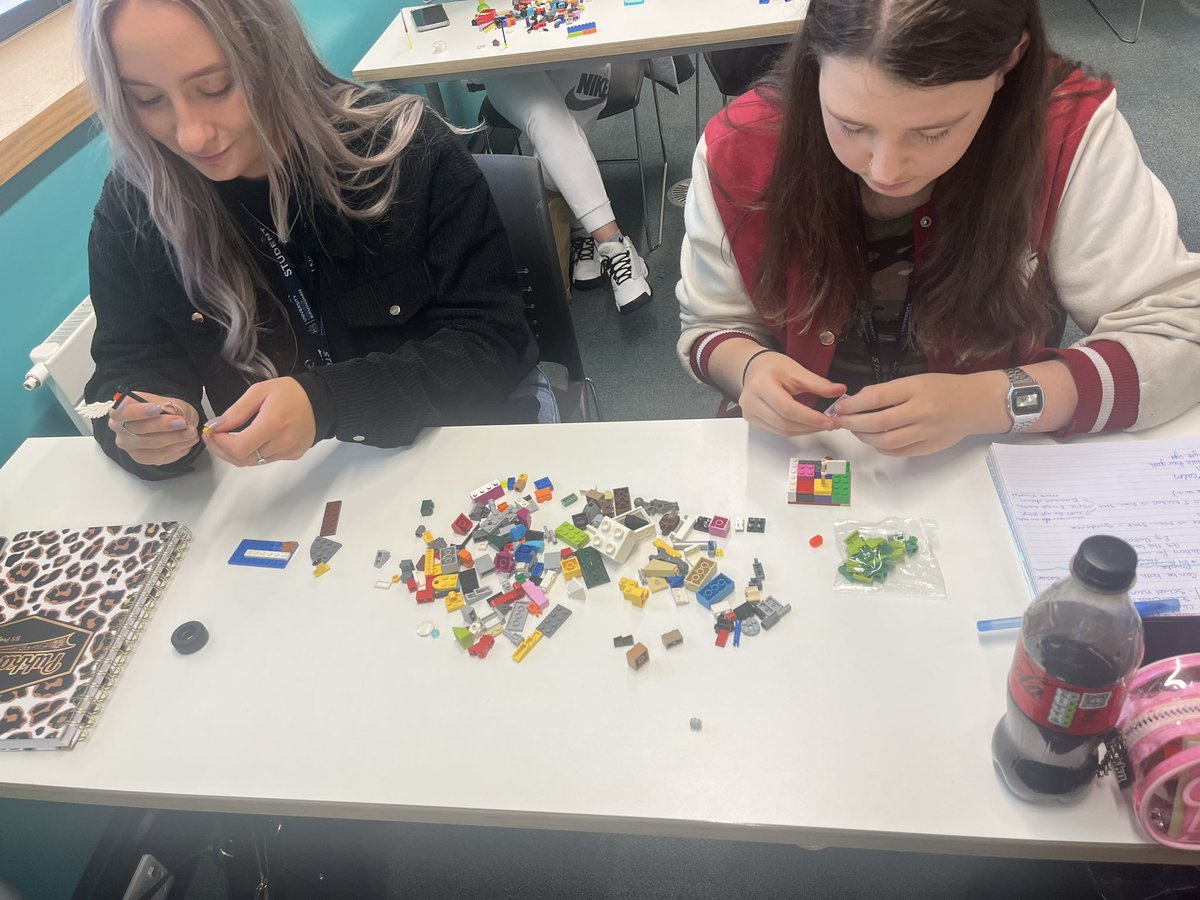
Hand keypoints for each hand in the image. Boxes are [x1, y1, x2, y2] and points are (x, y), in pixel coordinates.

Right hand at [108, 392, 199, 466]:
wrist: (174, 422)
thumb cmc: (167, 410)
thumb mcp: (169, 401)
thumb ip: (168, 406)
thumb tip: (172, 412)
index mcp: (121, 410)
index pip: (121, 412)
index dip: (139, 411)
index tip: (157, 408)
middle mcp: (121, 429)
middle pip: (138, 430)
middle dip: (163, 426)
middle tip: (182, 422)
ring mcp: (130, 446)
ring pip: (151, 445)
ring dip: (175, 439)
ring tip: (191, 432)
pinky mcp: (142, 458)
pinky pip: (160, 456)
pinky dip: (177, 449)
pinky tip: (187, 441)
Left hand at [202, 377, 316, 467]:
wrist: (321, 402)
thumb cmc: (291, 393)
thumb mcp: (260, 391)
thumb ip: (237, 411)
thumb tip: (216, 425)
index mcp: (273, 423)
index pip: (239, 447)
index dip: (220, 443)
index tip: (213, 431)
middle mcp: (282, 442)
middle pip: (242, 459)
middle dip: (222, 450)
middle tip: (213, 436)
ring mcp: (288, 452)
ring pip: (252, 461)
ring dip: (235, 452)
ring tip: (228, 437)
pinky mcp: (292, 456)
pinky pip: (265, 459)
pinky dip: (252, 452)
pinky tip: (250, 439)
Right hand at [738, 352, 844, 436]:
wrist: (755, 369)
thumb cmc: (774, 368)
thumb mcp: (797, 371)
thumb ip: (819, 384)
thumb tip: (840, 391)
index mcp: (762, 384)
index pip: (787, 408)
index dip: (810, 418)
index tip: (829, 421)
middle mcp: (751, 401)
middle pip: (784, 422)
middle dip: (810, 426)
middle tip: (830, 424)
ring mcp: (750, 413)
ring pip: (781, 431)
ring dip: (804, 430)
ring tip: (821, 425)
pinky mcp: (752, 421)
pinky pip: (777, 431)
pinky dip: (795, 430)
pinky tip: (807, 425)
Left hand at [831, 372, 1000, 456]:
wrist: (976, 403)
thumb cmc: (943, 388)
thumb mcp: (916, 380)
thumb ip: (888, 391)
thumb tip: (857, 401)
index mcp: (916, 389)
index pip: (875, 398)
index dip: (852, 405)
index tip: (840, 407)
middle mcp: (921, 411)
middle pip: (877, 423)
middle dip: (852, 424)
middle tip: (841, 422)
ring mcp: (925, 432)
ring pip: (885, 441)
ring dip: (864, 438)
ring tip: (856, 431)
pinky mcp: (929, 448)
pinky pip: (897, 452)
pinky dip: (881, 448)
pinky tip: (875, 441)